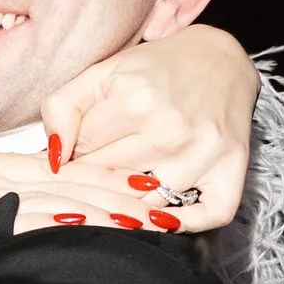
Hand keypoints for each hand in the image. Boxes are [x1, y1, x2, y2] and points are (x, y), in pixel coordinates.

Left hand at [42, 23, 257, 231]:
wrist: (222, 60)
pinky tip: (163, 216)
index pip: (82, 153)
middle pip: (110, 181)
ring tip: (126, 189)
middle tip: (99, 173)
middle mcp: (170, 129)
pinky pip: (205, 217)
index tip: (80, 152)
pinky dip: (183, 224)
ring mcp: (203, 153)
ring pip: (146, 206)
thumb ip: (63, 107)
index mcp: (135, 99)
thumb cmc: (158, 69)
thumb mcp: (103, 73)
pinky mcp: (230, 170)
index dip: (75, 155)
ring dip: (130, 204)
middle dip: (97, 180)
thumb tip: (52, 157)